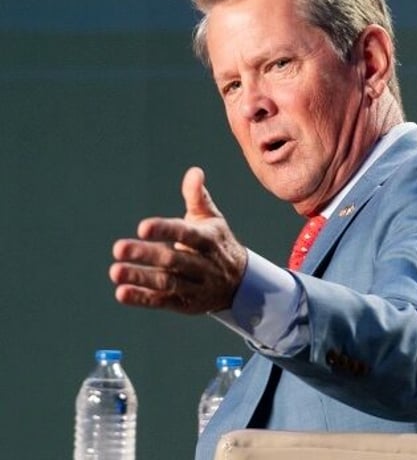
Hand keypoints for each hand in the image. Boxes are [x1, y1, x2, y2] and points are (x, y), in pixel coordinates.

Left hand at [110, 167, 247, 313]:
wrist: (242, 283)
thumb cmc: (218, 243)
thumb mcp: (212, 219)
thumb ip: (198, 196)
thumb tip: (194, 171)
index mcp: (208, 240)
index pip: (186, 234)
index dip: (165, 230)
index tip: (142, 227)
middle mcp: (203, 264)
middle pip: (173, 260)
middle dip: (146, 254)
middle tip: (118, 247)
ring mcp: (196, 286)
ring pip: (167, 282)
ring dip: (141, 277)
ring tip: (115, 271)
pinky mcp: (187, 304)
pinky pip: (163, 301)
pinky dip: (143, 298)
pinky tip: (122, 292)